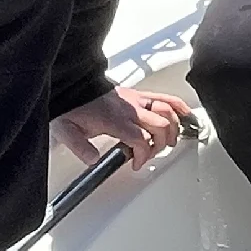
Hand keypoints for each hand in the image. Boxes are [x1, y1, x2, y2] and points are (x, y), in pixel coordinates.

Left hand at [51, 86, 191, 171]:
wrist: (71, 86)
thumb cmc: (70, 108)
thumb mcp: (65, 130)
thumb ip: (79, 147)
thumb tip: (93, 160)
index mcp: (114, 120)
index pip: (140, 139)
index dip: (144, 155)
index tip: (136, 164)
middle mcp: (129, 109)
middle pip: (159, 126)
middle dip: (161, 144)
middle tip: (151, 154)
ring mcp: (136, 100)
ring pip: (166, 111)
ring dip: (173, 128)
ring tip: (170, 140)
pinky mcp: (137, 94)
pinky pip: (164, 97)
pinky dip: (178, 105)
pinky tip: (185, 114)